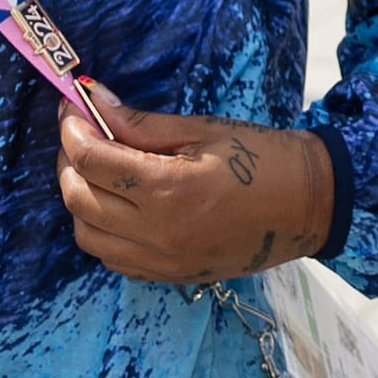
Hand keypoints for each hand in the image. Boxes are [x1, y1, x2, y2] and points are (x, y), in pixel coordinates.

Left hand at [60, 84, 333, 282]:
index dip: (73, 129)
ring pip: (87, 235)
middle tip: (81, 135)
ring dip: (80, 199)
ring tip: (97, 171)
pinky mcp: (170, 275)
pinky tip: (116, 205)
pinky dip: (101, 231)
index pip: (92, 160)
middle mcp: (157, 232)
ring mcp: (162, 261)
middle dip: (69, 162)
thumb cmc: (262, 158)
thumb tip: (92, 101)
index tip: (71, 107)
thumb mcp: (201, 130)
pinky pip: (113, 259)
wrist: (309, 205)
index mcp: (168, 189)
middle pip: (78, 199)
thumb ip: (139, 123)